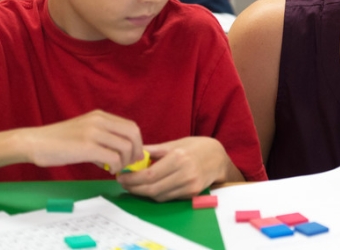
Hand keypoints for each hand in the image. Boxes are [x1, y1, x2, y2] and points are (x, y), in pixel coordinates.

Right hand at [16, 110, 143, 174]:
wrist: (34, 142)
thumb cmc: (58, 141)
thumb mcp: (84, 132)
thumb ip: (103, 140)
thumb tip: (120, 156)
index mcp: (100, 116)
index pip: (131, 126)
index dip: (137, 142)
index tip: (133, 155)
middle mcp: (99, 121)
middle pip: (133, 134)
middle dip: (136, 152)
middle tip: (129, 164)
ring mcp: (93, 133)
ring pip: (126, 147)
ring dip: (125, 162)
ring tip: (115, 168)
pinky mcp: (87, 147)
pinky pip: (113, 158)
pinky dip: (116, 167)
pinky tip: (108, 171)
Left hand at [117, 137, 236, 201]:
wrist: (218, 157)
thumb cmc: (196, 147)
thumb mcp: (175, 143)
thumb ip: (154, 150)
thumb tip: (133, 154)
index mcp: (178, 157)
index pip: (149, 175)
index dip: (132, 179)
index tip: (121, 176)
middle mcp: (185, 173)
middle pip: (152, 188)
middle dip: (134, 188)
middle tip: (124, 183)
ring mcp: (189, 185)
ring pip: (159, 196)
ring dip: (143, 192)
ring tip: (134, 185)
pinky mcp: (192, 193)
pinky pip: (169, 197)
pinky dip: (157, 194)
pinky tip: (150, 187)